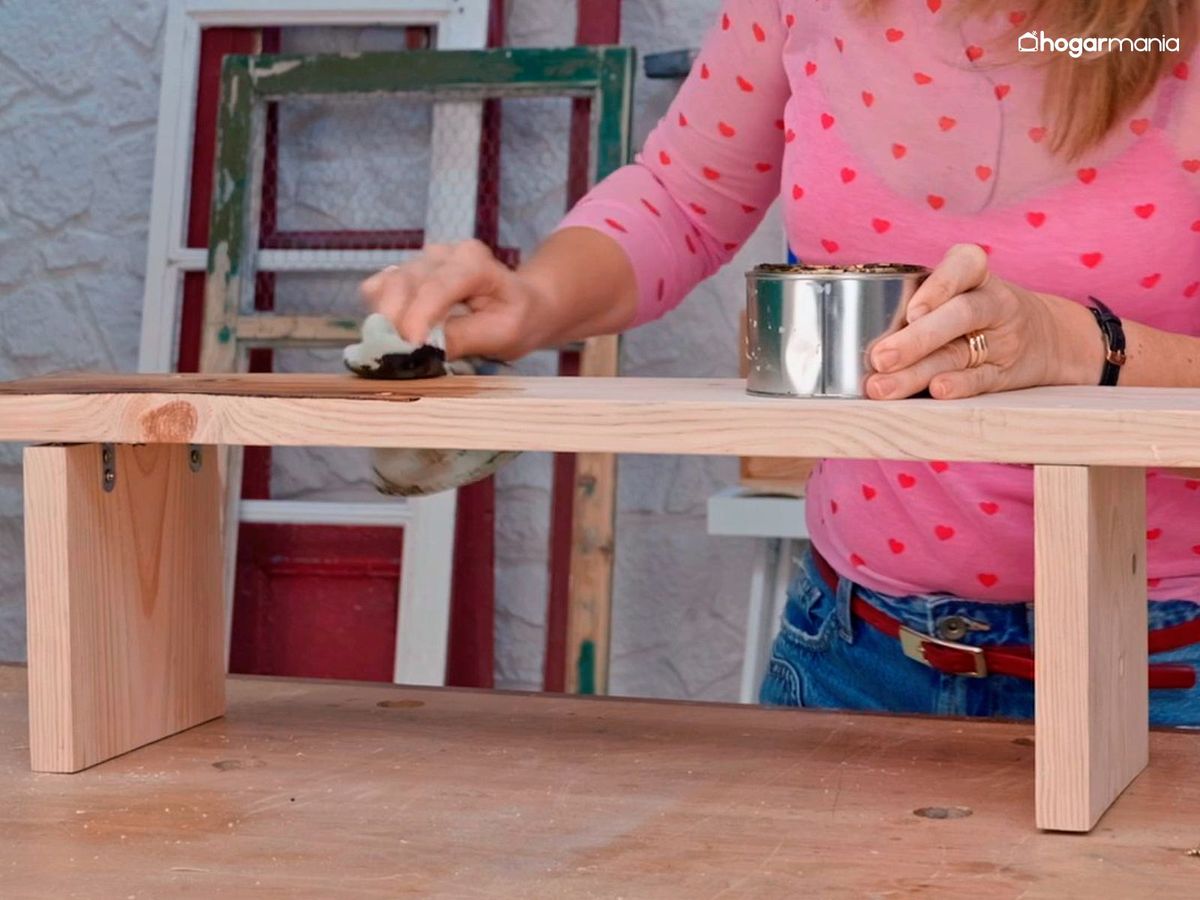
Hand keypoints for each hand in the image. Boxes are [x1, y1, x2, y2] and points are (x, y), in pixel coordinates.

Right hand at [360, 240, 549, 360]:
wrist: (520, 306)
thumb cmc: (515, 320)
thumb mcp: (502, 336)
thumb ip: (463, 339)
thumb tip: (421, 349)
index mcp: (474, 262)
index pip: (436, 286)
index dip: (418, 317)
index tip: (409, 348)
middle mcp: (445, 253)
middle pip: (405, 282)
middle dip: (397, 322)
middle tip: (399, 357)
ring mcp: (423, 260)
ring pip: (387, 284)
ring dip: (386, 319)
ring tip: (399, 348)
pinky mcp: (407, 272)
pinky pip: (379, 288)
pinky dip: (380, 312)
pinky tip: (396, 332)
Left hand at [864, 244, 1102, 399]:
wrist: (1043, 338)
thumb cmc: (973, 311)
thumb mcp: (957, 291)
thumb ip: (917, 303)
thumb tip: (852, 330)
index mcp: (976, 274)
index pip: (965, 265)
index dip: (939, 286)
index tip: (911, 312)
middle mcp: (994, 302)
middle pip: (959, 315)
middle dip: (916, 339)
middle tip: (879, 358)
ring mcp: (1003, 338)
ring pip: (960, 352)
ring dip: (918, 372)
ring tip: (882, 387)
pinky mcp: (1006, 372)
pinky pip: (982, 379)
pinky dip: (959, 385)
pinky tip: (936, 392)